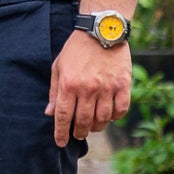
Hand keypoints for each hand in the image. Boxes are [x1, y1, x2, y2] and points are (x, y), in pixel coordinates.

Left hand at [46, 31, 131, 145]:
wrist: (101, 31)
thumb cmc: (76, 49)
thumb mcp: (58, 67)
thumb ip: (54, 91)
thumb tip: (49, 113)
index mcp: (69, 84)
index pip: (63, 116)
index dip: (61, 133)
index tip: (60, 143)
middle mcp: (87, 88)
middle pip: (83, 121)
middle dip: (78, 132)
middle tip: (78, 134)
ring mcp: (107, 87)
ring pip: (102, 119)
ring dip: (96, 127)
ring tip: (92, 126)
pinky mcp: (123, 84)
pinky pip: (120, 109)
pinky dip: (115, 117)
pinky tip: (109, 116)